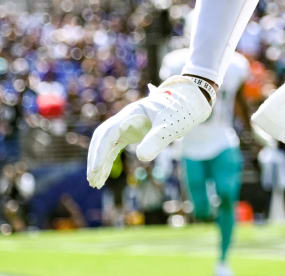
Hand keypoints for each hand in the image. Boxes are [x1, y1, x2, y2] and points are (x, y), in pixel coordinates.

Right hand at [86, 76, 211, 187]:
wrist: (191, 100)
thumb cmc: (181, 110)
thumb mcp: (171, 126)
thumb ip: (157, 139)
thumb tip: (141, 158)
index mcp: (133, 112)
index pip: (108, 133)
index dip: (100, 152)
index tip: (96, 170)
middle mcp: (127, 117)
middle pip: (102, 137)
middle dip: (96, 158)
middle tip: (93, 181)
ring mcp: (128, 124)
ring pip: (106, 143)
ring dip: (100, 161)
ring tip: (96, 183)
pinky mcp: (133, 132)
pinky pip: (115, 146)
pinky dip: (109, 160)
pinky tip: (105, 175)